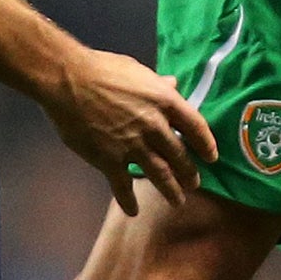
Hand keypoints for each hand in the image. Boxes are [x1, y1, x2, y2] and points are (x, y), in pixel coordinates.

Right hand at [40, 49, 219, 216]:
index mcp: (164, 101)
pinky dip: (128, 201)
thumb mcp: (137, 71)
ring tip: (177, 202)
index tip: (211, 157)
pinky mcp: (110, 159)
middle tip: (194, 184)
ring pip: (159, 174)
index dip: (206, 144)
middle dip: (189, 173)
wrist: (69, 80)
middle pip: (179, 155)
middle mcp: (154, 126)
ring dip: (170, 190)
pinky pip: (123, 186)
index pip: (195, 127)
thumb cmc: (103, 69)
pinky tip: (133, 210)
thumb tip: (174, 84)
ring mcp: (132, 145)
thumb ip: (157, 83)